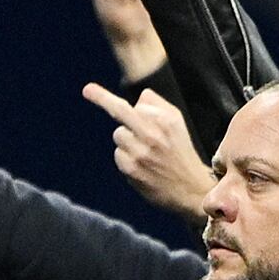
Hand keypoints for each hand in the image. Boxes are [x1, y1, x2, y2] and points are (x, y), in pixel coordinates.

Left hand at [84, 81, 212, 218]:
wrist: (191, 189)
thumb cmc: (181, 152)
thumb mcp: (177, 122)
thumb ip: (157, 105)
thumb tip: (138, 98)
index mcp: (164, 120)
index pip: (134, 104)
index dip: (106, 97)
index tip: (87, 90)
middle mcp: (151, 134)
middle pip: (120, 113)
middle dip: (103, 100)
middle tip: (87, 90)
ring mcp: (140, 152)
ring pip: (119, 135)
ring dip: (127, 140)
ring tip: (145, 150)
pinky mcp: (132, 170)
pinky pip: (118, 155)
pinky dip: (126, 158)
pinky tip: (142, 164)